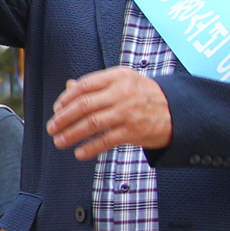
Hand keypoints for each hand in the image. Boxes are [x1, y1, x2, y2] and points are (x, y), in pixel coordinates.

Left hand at [47, 68, 174, 160]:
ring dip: (71, 134)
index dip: (66, 98)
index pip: (85, 85)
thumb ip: (96, 85)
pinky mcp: (133, 131)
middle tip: (52, 127)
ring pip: (91, 124)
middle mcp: (121, 92)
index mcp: (117, 76)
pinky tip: (79, 153)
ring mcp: (127, 112)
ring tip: (59, 141)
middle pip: (84, 105)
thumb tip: (68, 88)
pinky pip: (106, 141)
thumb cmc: (144, 95)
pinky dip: (90, 148)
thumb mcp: (123, 82)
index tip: (56, 109)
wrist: (177, 112)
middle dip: (64, 118)